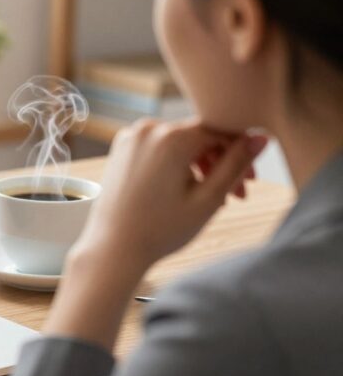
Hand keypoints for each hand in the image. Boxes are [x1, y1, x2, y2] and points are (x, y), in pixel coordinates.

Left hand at [42, 118, 265, 349]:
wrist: (113, 247)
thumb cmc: (161, 229)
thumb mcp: (209, 198)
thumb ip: (237, 164)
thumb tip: (262, 135)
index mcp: (172, 137)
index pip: (222, 131)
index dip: (241, 154)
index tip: (250, 182)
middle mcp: (149, 128)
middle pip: (200, 136)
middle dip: (221, 163)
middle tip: (236, 196)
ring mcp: (132, 137)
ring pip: (179, 142)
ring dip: (199, 165)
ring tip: (209, 198)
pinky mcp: (121, 148)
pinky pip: (159, 148)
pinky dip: (175, 163)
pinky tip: (184, 190)